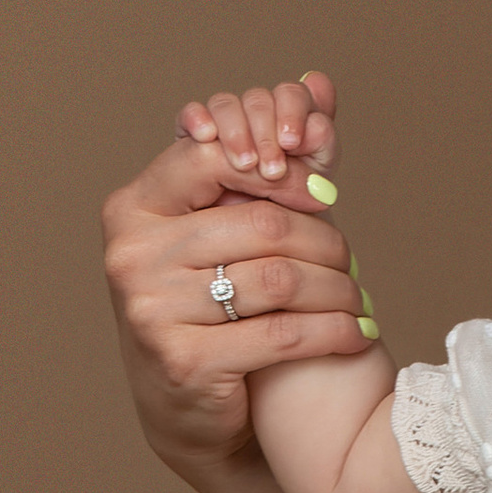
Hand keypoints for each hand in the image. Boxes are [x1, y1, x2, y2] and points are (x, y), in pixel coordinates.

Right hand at [102, 75, 369, 471]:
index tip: (325, 194)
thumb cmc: (211, 304)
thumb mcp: (220, 232)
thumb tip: (321, 85)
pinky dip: (336, 332)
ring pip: (281, 279)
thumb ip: (264, 166)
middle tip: (351, 260)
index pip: (212, 157)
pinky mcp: (185, 362)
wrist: (187, 407)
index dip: (280, 171)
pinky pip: (285, 334)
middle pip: (260, 223)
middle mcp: (130, 254)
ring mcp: (151, 310)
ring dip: (337, 290)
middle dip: (322, 241)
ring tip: (358, 298)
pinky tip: (360, 334)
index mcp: (131, 209)